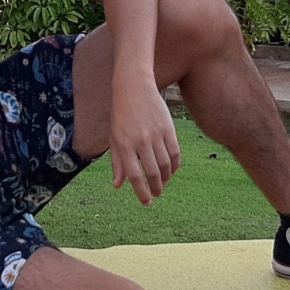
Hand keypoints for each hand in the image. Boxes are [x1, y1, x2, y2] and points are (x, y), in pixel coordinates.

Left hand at [109, 73, 181, 205]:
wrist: (133, 87)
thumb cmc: (120, 114)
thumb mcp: (114, 137)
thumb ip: (117, 162)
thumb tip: (118, 185)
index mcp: (124, 145)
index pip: (134, 176)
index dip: (141, 192)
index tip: (147, 202)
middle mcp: (140, 141)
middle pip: (152, 173)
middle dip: (156, 188)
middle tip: (157, 194)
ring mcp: (156, 134)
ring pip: (165, 165)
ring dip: (166, 178)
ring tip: (163, 183)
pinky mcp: (168, 128)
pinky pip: (175, 152)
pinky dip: (175, 165)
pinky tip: (171, 170)